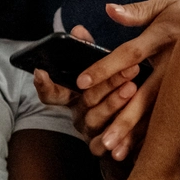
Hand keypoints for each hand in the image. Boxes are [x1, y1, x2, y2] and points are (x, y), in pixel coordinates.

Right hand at [30, 22, 144, 152]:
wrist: (139, 125)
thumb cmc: (117, 86)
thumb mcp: (104, 66)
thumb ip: (89, 49)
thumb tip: (78, 30)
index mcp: (73, 94)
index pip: (50, 91)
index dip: (43, 83)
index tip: (41, 71)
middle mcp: (78, 113)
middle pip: (84, 99)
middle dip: (106, 83)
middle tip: (128, 69)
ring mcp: (89, 132)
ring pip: (96, 119)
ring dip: (113, 103)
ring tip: (131, 87)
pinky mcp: (102, 149)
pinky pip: (105, 144)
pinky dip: (118, 135)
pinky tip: (134, 122)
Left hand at [38, 0, 179, 161]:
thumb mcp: (164, 3)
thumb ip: (137, 10)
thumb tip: (109, 10)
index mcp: (164, 37)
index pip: (131, 54)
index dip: (106, 68)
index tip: (82, 83)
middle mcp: (174, 63)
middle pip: (147, 94)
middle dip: (125, 118)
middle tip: (104, 139)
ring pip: (159, 112)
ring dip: (138, 134)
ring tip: (117, 152)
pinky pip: (170, 116)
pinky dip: (153, 134)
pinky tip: (138, 152)